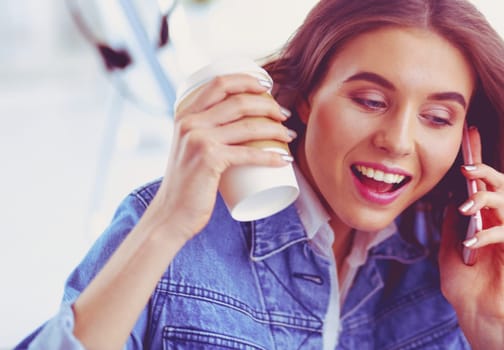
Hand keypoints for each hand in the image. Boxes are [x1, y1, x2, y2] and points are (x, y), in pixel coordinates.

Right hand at [150, 74, 294, 239]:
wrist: (170, 214)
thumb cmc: (186, 185)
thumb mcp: (188, 149)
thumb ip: (203, 134)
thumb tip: (236, 126)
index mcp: (185, 114)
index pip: (219, 83)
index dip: (246, 80)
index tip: (267, 86)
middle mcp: (190, 122)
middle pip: (238, 101)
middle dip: (268, 105)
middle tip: (283, 115)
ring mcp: (198, 140)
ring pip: (248, 126)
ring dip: (276, 128)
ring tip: (289, 135)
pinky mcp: (209, 160)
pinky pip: (248, 153)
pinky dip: (271, 155)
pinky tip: (284, 159)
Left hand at [439, 126, 503, 347]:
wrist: (481, 323)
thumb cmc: (469, 293)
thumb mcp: (453, 256)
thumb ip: (453, 229)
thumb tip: (451, 203)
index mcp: (487, 225)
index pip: (485, 190)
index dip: (479, 169)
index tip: (470, 140)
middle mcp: (502, 227)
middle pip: (502, 189)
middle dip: (488, 175)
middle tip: (469, 171)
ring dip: (489, 200)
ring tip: (468, 207)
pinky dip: (490, 233)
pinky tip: (473, 240)